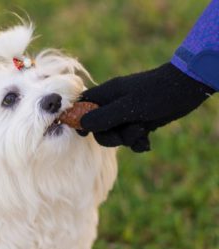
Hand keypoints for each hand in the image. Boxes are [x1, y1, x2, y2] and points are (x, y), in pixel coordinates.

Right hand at [77, 63, 214, 151]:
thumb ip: (104, 117)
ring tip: (142, 131)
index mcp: (106, 94)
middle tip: (123, 134)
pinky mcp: (139, 122)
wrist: (187, 90)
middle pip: (98, 127)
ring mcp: (126, 114)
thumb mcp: (128, 107)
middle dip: (111, 136)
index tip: (83, 133)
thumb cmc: (156, 93)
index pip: (82, 105)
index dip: (79, 119)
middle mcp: (113, 104)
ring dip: (127, 138)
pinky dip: (138, 142)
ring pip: (115, 135)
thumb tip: (82, 124)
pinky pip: (130, 138)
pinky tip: (147, 140)